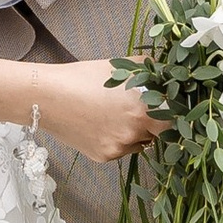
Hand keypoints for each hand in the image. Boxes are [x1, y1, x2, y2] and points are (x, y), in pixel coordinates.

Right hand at [28, 62, 161, 163]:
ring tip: (113, 114)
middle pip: (158, 132)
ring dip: (135, 131)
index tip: (166, 106)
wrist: (47, 96)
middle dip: (152, 122)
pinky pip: (121, 149)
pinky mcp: (105, 157)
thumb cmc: (82, 77)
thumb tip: (168, 73)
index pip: (175, 118)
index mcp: (144, 109)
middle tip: (138, 108)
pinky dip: (116, 139)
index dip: (171, 112)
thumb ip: (149, 70)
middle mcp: (135, 132)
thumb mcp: (121, 66)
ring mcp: (120, 147)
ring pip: (139, 142)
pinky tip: (100, 123)